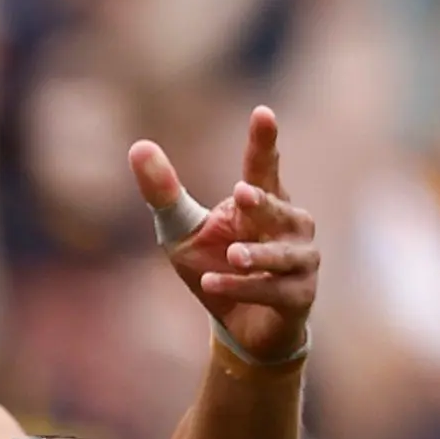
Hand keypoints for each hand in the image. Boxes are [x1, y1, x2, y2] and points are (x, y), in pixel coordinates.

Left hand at [131, 106, 317, 362]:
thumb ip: (163, 193)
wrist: (237, 326)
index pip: (263, 167)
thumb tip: (139, 146)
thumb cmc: (213, 266)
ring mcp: (300, 261)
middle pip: (279, 207)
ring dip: (257, 254)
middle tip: (241, 193)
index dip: (264, 142)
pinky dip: (242, 287)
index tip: (262, 112)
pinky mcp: (299, 297)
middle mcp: (289, 226)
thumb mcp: (180, 230)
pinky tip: (212, 283)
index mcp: (261, 202)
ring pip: (283, 254)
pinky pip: (273, 290)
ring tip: (232, 255)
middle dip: (264, 202)